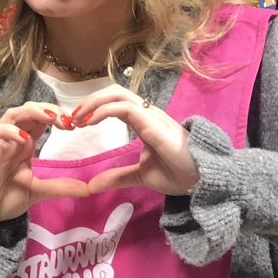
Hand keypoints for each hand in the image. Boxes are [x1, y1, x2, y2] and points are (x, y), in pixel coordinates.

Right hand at [0, 103, 88, 248]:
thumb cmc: (3, 199)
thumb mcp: (37, 192)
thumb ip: (59, 187)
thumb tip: (89, 189)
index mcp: (25, 145)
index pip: (41, 120)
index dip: (57, 116)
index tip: (76, 125)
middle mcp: (12, 140)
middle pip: (28, 111)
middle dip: (48, 110)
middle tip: (67, 120)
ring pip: (10, 115)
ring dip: (31, 112)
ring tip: (50, 119)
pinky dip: (7, 130)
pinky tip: (23, 138)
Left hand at [71, 88, 199, 195]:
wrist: (203, 180)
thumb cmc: (178, 174)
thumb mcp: (141, 175)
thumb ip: (118, 176)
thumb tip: (91, 186)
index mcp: (144, 121)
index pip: (116, 103)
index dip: (95, 107)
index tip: (78, 122)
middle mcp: (147, 113)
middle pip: (115, 92)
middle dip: (92, 99)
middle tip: (74, 117)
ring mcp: (152, 116)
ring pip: (119, 93)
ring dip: (94, 102)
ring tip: (79, 117)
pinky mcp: (154, 123)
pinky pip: (126, 107)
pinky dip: (104, 110)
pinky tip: (91, 121)